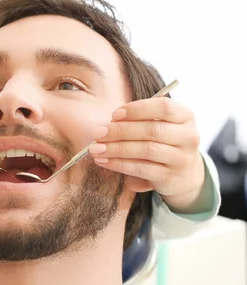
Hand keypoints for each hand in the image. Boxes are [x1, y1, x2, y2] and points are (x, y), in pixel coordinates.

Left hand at [88, 97, 205, 211]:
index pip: (164, 107)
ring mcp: (181, 158)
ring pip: (146, 150)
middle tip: (97, 133)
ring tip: (96, 149)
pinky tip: (103, 161)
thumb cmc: (163, 142)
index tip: (114, 114)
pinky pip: (141, 169)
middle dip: (120, 130)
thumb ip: (138, 120)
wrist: (183, 174)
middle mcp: (188, 136)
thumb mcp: (159, 125)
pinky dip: (119, 164)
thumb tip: (106, 125)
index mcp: (186, 116)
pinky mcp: (170, 177)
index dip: (137, 109)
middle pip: (152, 130)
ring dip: (116, 148)